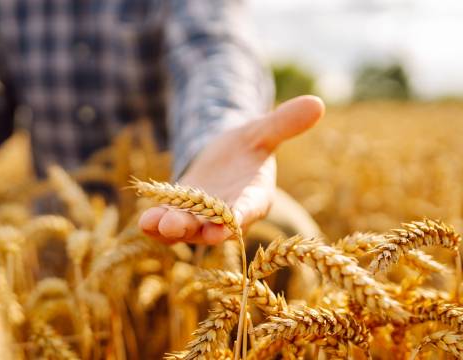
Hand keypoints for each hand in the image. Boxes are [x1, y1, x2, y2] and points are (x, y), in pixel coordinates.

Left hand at [139, 95, 324, 244]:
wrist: (222, 159)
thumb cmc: (248, 148)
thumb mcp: (262, 131)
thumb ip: (285, 123)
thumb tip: (318, 101)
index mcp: (254, 197)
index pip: (249, 208)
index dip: (238, 215)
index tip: (228, 224)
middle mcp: (229, 215)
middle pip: (213, 226)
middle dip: (196, 228)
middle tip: (176, 228)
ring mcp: (203, 219)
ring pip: (187, 228)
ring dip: (171, 228)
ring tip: (153, 224)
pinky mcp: (181, 215)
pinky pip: (169, 224)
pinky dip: (157, 225)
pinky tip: (144, 221)